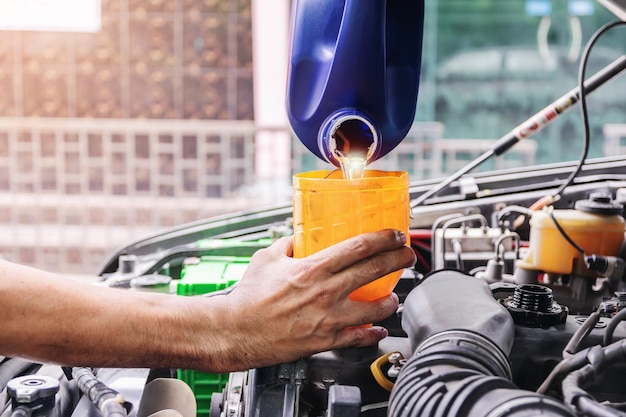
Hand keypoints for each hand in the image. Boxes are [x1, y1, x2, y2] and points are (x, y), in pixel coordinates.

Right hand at [217, 229, 415, 369]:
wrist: (236, 331)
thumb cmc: (248, 296)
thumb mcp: (266, 259)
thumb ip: (287, 244)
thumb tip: (299, 237)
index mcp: (312, 268)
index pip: (359, 247)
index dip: (384, 239)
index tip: (395, 235)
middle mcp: (326, 292)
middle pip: (374, 271)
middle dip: (398, 260)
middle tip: (407, 256)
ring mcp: (328, 318)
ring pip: (374, 308)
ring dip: (390, 300)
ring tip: (393, 296)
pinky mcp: (325, 340)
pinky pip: (358, 338)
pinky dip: (372, 333)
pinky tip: (377, 329)